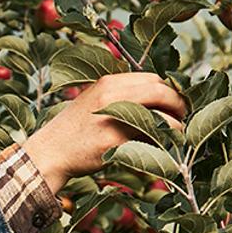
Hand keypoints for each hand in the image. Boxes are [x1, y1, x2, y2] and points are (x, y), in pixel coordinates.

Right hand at [19, 72, 188, 195]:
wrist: (48, 153)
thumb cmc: (73, 131)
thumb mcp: (94, 102)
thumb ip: (121, 97)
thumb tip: (157, 99)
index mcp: (108, 82)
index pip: (153, 79)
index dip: (170, 90)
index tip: (175, 104)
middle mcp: (112, 95)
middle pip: (161, 91)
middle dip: (179, 104)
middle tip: (183, 118)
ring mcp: (113, 117)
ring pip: (161, 116)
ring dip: (176, 126)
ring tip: (178, 135)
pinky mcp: (114, 141)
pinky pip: (149, 140)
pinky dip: (162, 145)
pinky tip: (164, 150)